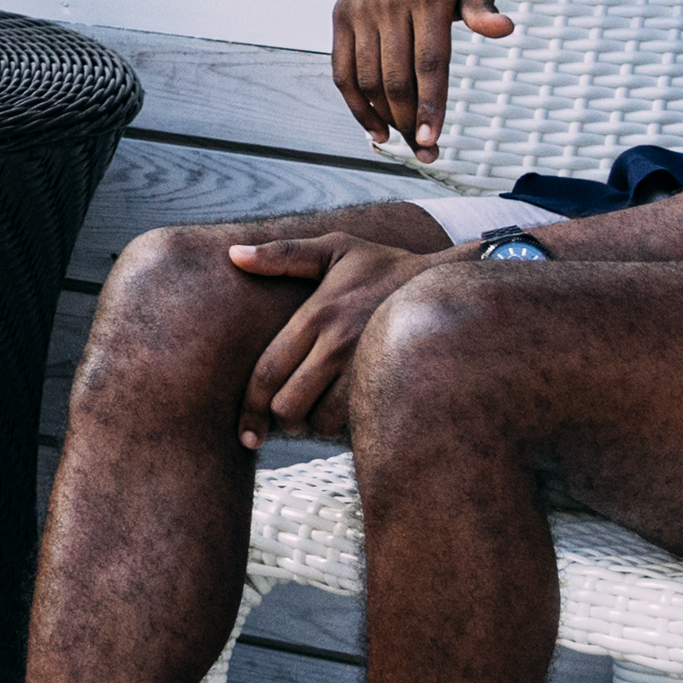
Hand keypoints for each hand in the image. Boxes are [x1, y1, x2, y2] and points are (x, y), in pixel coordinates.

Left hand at [228, 232, 451, 445]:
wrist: (448, 281)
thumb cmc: (384, 265)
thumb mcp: (336, 248)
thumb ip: (283, 254)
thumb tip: (233, 255)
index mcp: (318, 314)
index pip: (268, 372)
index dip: (250, 409)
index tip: (244, 433)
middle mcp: (339, 344)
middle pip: (289, 406)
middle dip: (282, 420)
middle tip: (287, 415)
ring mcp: (367, 367)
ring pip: (322, 422)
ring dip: (315, 424)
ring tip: (317, 411)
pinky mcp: (391, 383)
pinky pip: (356, 423)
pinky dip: (346, 426)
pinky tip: (346, 412)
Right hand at [329, 0, 515, 155]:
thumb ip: (484, 8)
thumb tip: (505, 29)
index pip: (429, 63)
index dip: (431, 105)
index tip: (434, 140)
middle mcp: (389, 4)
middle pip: (396, 78)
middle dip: (410, 122)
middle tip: (425, 153)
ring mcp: (361, 10)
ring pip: (368, 78)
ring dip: (384, 118)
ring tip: (404, 142)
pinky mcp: (341, 16)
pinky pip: (342, 69)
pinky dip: (355, 103)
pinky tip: (373, 128)